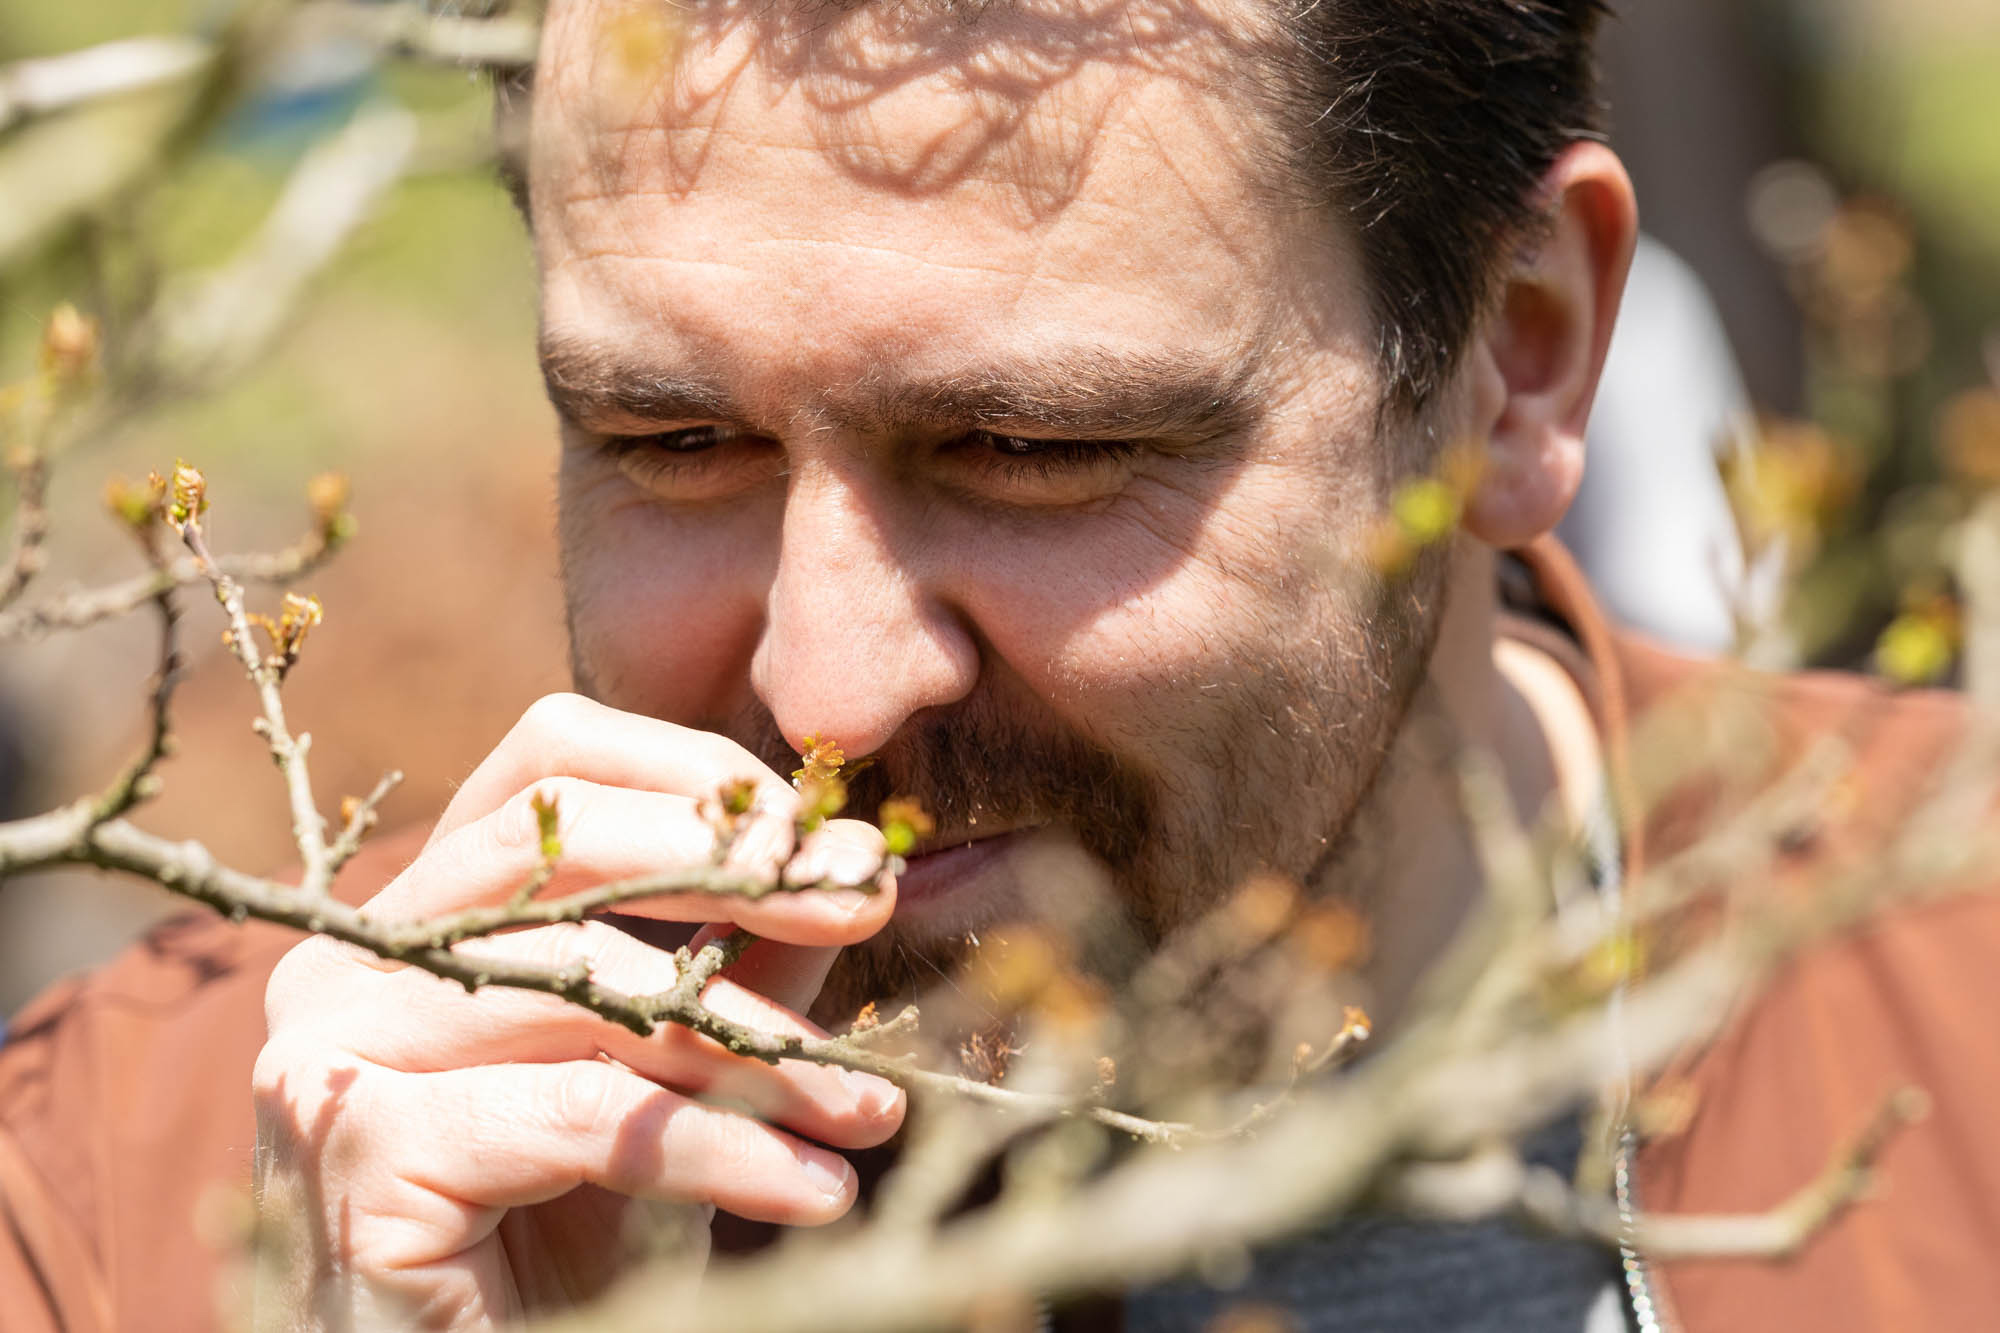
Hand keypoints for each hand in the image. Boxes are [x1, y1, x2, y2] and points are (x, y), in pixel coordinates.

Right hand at [252, 694, 905, 1329]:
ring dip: (759, 1047)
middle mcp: (354, 955)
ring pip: (588, 986)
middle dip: (738, 868)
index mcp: (422, 910)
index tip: (827, 837)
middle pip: (560, 838)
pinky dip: (718, 1148)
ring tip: (869, 1109)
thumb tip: (855, 866)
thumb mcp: (667, 1074)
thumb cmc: (561, 1240)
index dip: (696, 772)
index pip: (552, 754)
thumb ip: (736, 966)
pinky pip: (584, 1114)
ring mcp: (335, 1045)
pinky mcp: (358, 1145)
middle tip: (871, 902)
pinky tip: (812, 1190)